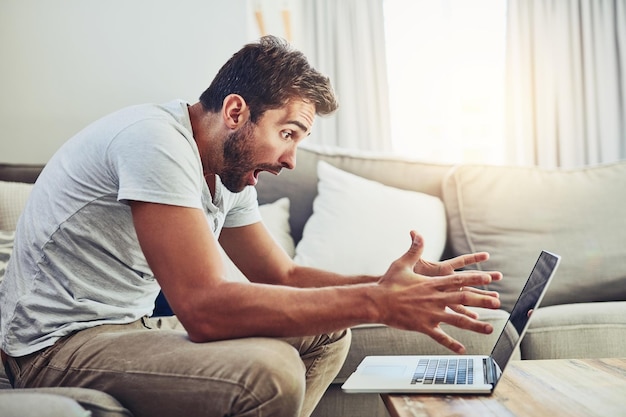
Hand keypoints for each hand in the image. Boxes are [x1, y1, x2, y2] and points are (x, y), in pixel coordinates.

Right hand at [376, 231, 500, 353]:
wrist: (376, 301)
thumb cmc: (388, 283)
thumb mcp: (401, 264)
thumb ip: (413, 250)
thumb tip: (417, 233)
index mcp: (432, 283)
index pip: (458, 279)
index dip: (474, 278)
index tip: (488, 278)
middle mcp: (434, 298)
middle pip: (463, 298)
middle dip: (482, 300)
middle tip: (497, 303)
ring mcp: (430, 313)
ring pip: (457, 320)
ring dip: (474, 325)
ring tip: (489, 328)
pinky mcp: (423, 326)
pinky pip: (440, 336)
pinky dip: (451, 343)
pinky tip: (462, 349)